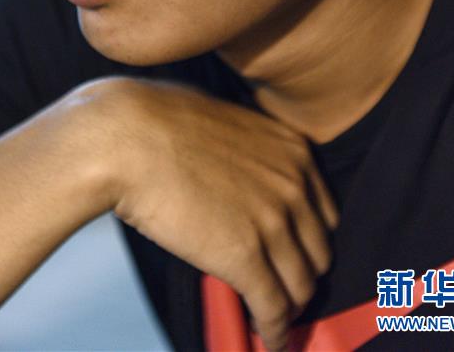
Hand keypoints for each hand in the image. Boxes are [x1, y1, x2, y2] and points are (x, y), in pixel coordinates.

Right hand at [83, 77, 337, 351]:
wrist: (130, 138)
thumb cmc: (164, 123)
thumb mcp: (230, 127)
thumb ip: (253, 158)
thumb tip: (244, 185)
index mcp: (294, 152)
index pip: (323, 214)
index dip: (309, 241)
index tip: (295, 254)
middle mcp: (294, 186)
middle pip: (318, 252)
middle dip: (301, 273)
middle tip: (282, 287)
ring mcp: (273, 223)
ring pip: (301, 286)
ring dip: (288, 307)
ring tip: (273, 318)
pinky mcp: (244, 257)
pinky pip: (273, 308)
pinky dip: (274, 331)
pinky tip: (268, 340)